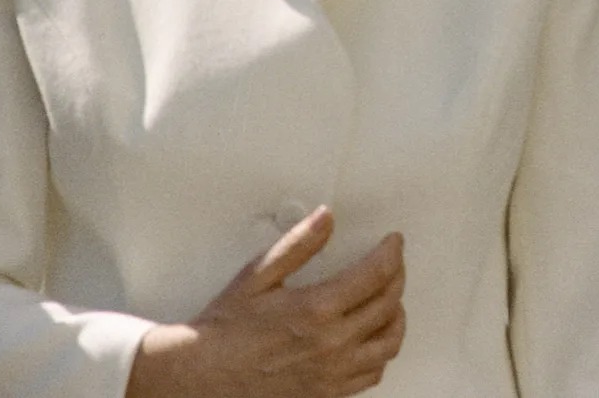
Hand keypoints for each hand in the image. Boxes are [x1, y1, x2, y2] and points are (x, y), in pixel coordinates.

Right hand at [125, 206, 406, 397]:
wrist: (201, 377)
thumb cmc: (226, 327)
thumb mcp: (258, 275)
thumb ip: (299, 244)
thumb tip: (327, 217)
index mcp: (317, 309)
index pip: (377, 274)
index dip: (392, 252)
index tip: (393, 241)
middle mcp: (332, 343)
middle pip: (389, 305)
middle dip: (397, 276)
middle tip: (392, 263)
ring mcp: (332, 374)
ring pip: (388, 343)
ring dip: (396, 316)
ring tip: (388, 299)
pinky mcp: (327, 394)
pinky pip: (372, 373)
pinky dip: (381, 351)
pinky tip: (371, 337)